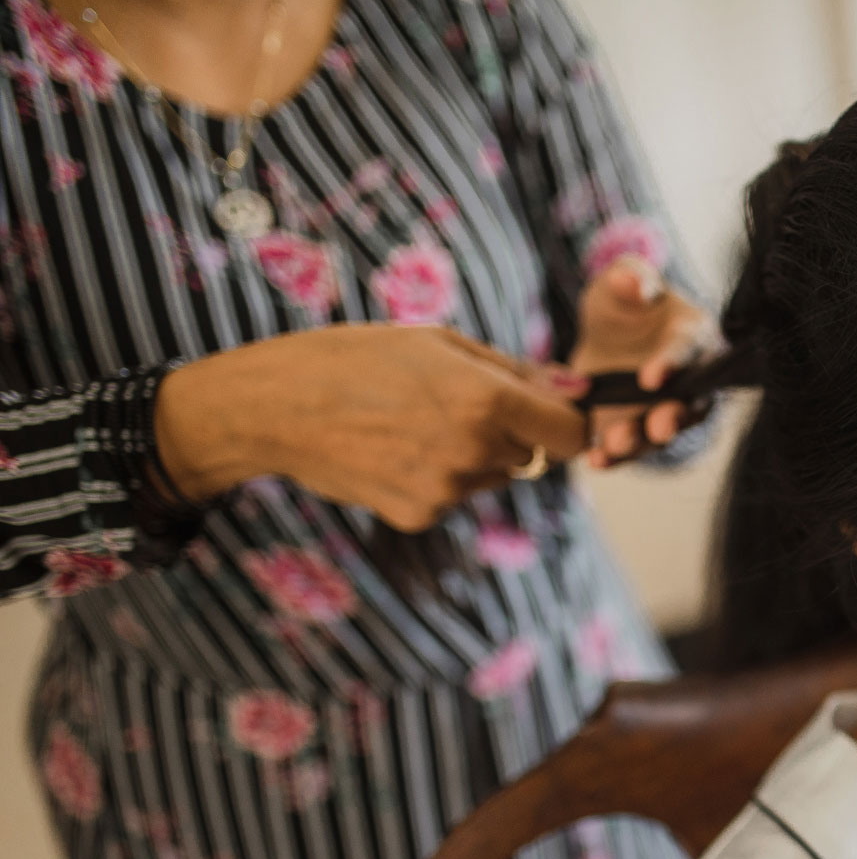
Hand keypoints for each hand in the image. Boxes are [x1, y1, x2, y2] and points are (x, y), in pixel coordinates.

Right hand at [154, 324, 589, 530]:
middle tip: (448, 405)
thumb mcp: (439, 344)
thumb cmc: (358, 358)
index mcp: (487, 399)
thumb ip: (516, 371)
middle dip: (508, 433)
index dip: (564, 424)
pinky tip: (391, 451)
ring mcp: (448, 489)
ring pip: (492, 475)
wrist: (275, 407)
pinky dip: (435, 477)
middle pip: (529, 455)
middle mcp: (474, 449)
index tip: (547, 415)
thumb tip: (579, 389)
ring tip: (412, 424)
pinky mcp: (421, 515)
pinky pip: (453, 496)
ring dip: (471, 455)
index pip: (570, 433)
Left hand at [568, 255, 718, 467]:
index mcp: (692, 336)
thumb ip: (630, 277)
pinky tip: (595, 461)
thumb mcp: (621, 281)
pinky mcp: (636, 431)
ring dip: (640, 442)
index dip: (673, 364)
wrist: (608, 338)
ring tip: (614, 445)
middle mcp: (689, 380)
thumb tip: (631, 282)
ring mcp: (663, 411)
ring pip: (661, 434)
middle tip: (658, 427)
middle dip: (672, 417)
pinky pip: (630, 450)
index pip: (689, 350)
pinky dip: (614, 458)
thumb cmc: (626, 304)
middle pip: (689, 404)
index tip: (650, 377)